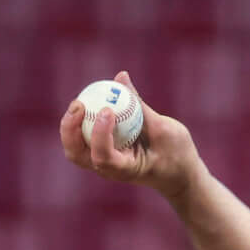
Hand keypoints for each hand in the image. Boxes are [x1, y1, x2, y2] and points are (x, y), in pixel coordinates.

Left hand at [58, 72, 201, 202]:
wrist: (179, 174)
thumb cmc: (177, 154)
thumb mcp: (165, 129)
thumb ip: (139, 105)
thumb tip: (120, 76)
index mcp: (126, 170)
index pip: (103, 156)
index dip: (100, 134)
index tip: (108, 110)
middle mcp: (109, 169)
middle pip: (76, 153)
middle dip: (70, 129)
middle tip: (79, 104)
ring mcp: (103, 163)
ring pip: (75, 147)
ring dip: (71, 124)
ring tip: (80, 103)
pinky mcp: (103, 153)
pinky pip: (84, 136)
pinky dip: (83, 120)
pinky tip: (89, 101)